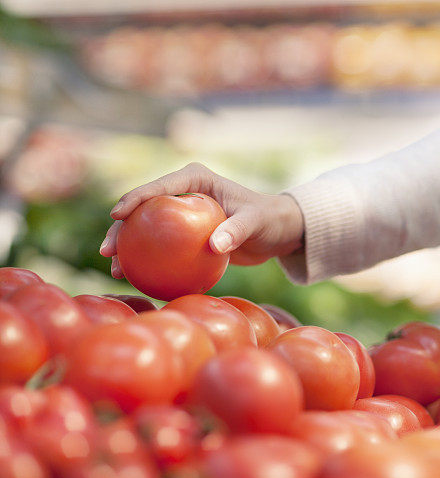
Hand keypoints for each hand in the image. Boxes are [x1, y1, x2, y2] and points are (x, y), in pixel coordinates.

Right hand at [99, 162, 304, 278]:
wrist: (277, 231)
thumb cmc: (268, 219)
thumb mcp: (256, 222)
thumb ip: (237, 230)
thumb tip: (215, 246)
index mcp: (196, 178)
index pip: (160, 186)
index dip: (135, 198)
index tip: (118, 216)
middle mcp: (184, 192)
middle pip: (143, 208)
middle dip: (120, 228)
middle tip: (108, 251)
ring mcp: (182, 214)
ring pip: (147, 230)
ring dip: (128, 248)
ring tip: (115, 270)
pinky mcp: (185, 235)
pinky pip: (162, 248)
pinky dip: (149, 262)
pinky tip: (137, 281)